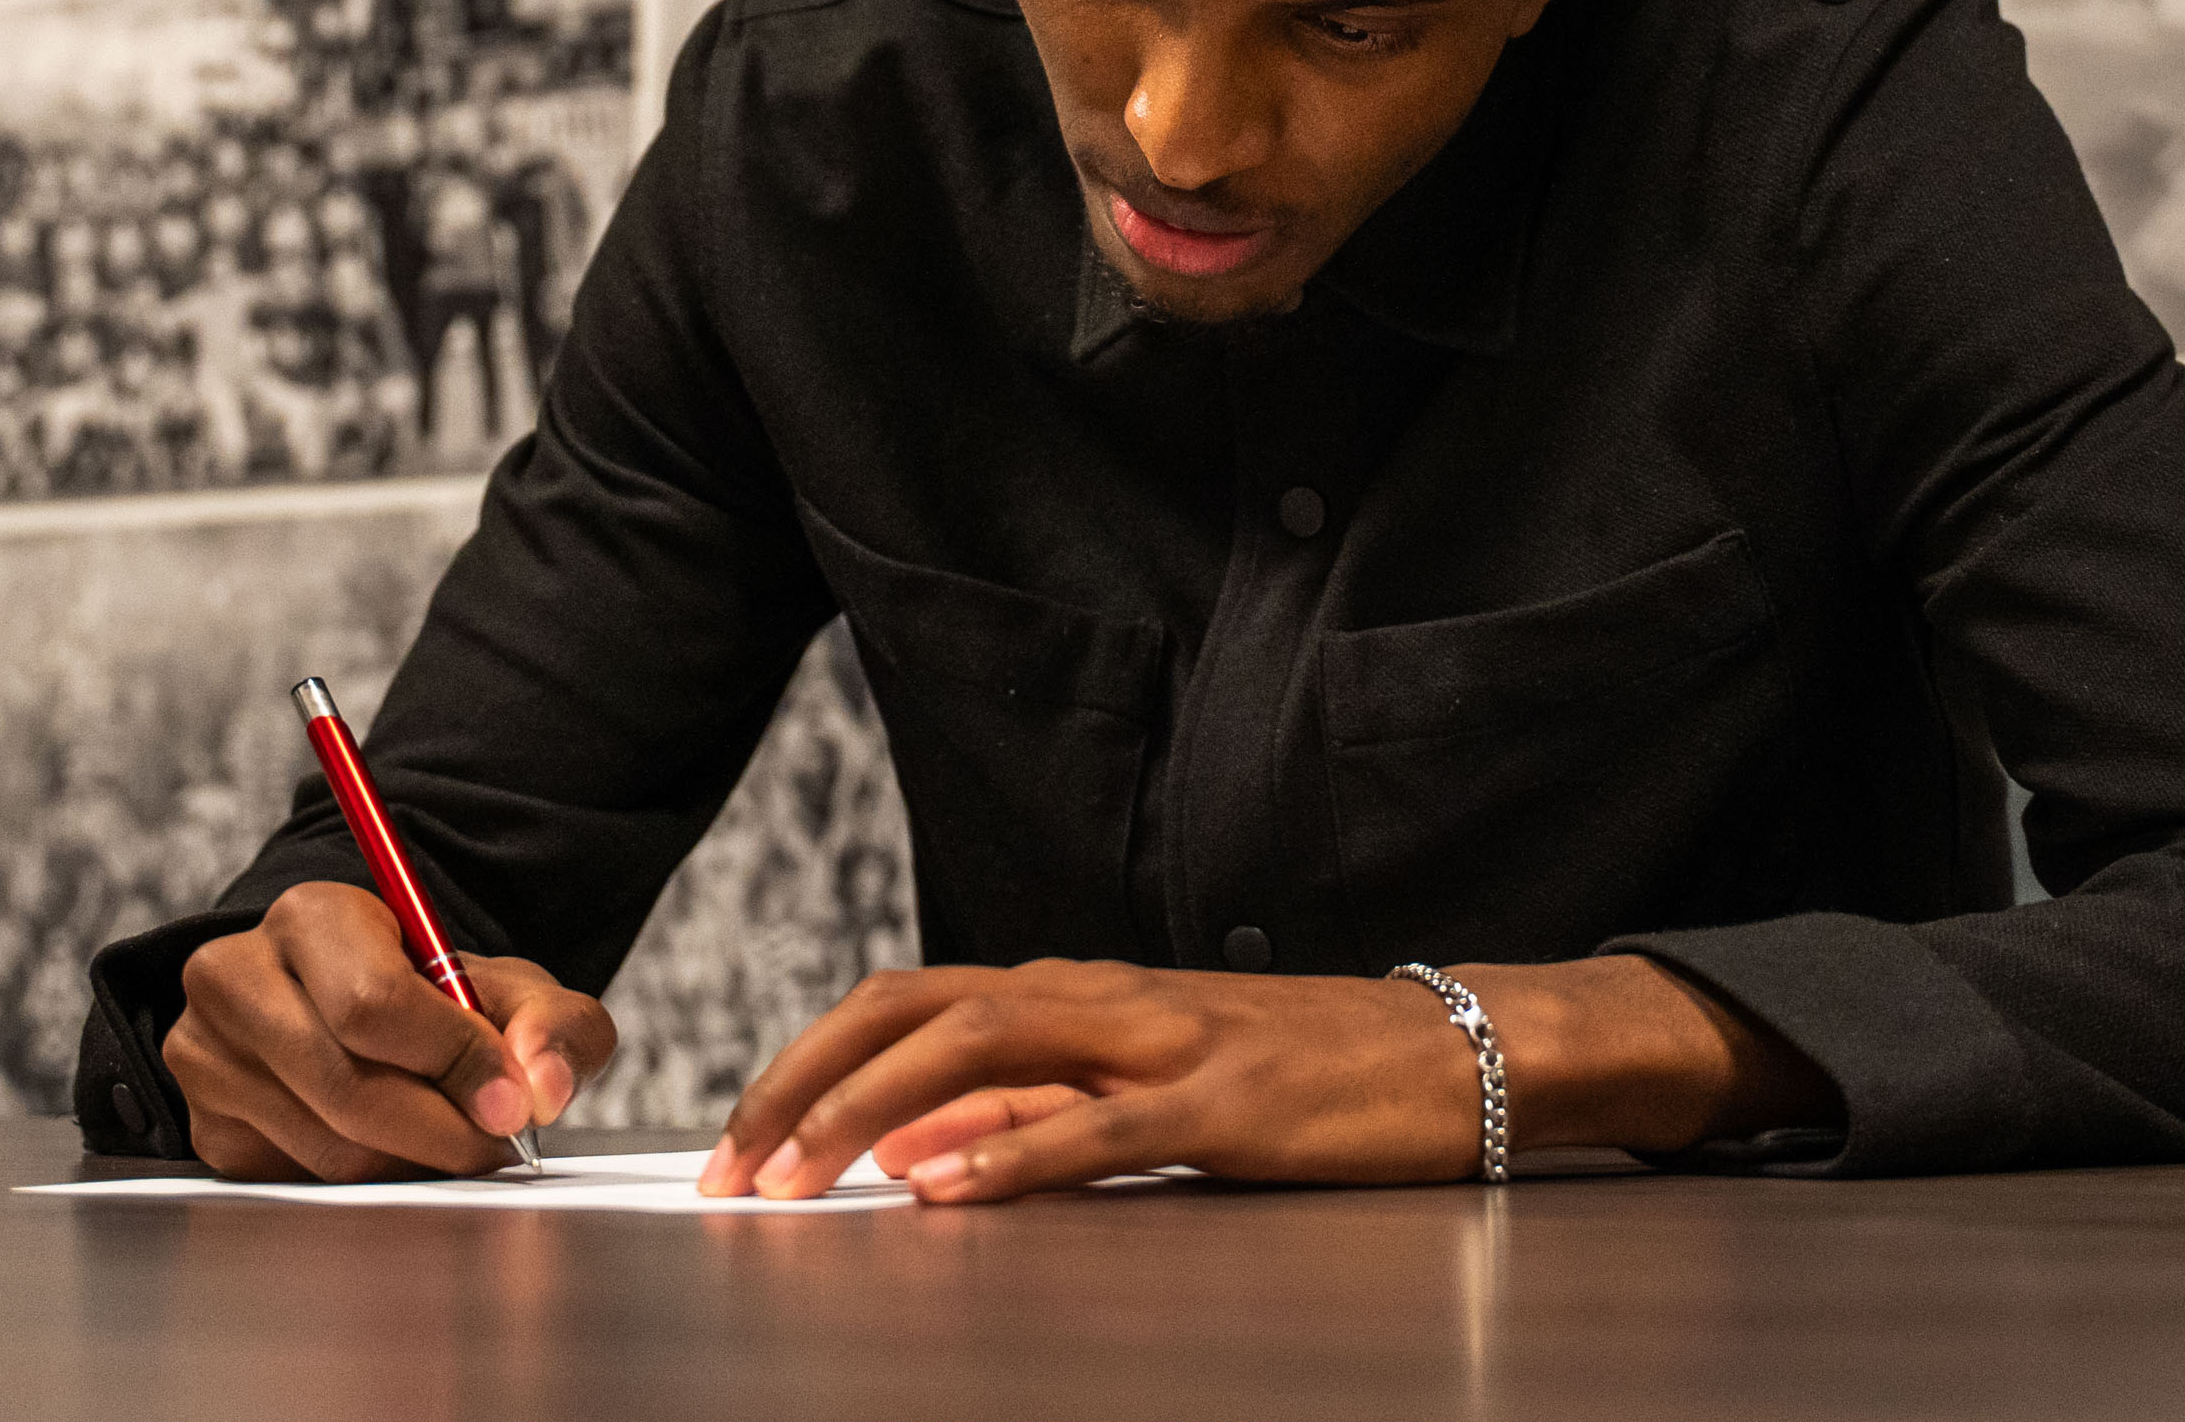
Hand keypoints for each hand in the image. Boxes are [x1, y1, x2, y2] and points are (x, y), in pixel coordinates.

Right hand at [162, 881, 614, 1180]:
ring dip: (409, 1161)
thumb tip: (543, 1088)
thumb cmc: (432, 998)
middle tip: (493, 1141)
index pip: (374, 1005)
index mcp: (311, 917)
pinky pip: (298, 1180)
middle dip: (441, 1129)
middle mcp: (236, 976)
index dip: (453, 1063)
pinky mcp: (206, 1126)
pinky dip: (364, 1180)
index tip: (513, 1102)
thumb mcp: (506, 989)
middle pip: (348, 1088)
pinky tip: (391, 1146)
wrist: (353, 1014)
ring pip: (327, 1147)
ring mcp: (207, 1056)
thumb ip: (550, 1024)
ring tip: (448, 1136)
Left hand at [704, 955, 1833, 1203]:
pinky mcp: (1222, 1104)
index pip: (905, 1005)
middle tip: (730, 1169)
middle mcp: (1099, 998)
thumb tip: (913, 1156)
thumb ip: (1042, 1112)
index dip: (807, 1064)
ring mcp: (1160, 1043)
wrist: (1454, 1053)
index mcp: (1073, 994)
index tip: (735, 1139)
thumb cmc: (1300, 1079)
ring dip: (873, 1116)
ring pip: (980, 1053)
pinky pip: (1093, 1127)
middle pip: (913, 1014)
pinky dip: (1005, 1155)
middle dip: (805, 1089)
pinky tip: (944, 1190)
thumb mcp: (1151, 1089)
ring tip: (799, 1178)